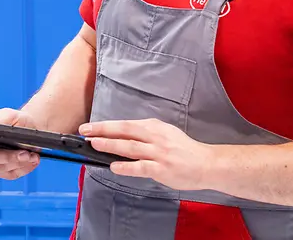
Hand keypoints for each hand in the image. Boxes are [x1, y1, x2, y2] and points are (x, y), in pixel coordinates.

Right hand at [0, 108, 41, 179]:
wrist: (31, 128)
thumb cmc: (17, 120)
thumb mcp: (8, 115)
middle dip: (9, 157)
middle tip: (24, 153)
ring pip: (4, 169)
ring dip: (20, 163)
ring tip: (32, 155)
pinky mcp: (7, 173)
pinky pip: (14, 174)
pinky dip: (25, 168)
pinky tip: (33, 160)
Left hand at [80, 118, 215, 191]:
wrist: (207, 164)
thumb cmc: (184, 151)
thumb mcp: (165, 134)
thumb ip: (145, 135)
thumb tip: (121, 137)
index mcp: (155, 127)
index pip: (125, 124)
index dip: (105, 125)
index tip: (89, 127)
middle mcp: (156, 137)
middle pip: (125, 131)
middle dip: (103, 130)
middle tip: (85, 131)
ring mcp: (159, 153)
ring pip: (130, 147)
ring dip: (110, 144)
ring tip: (94, 144)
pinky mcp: (162, 168)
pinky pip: (141, 167)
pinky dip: (126, 166)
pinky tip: (114, 166)